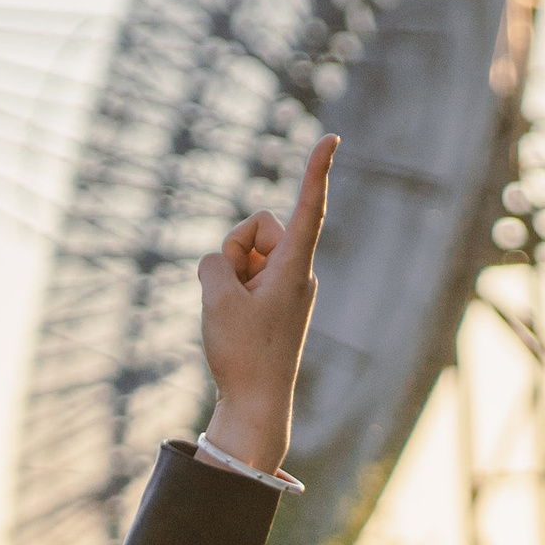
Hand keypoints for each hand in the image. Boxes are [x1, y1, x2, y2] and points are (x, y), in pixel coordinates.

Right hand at [197, 134, 335, 476]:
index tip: (332, 137)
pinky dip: (231, 290)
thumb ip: (213, 263)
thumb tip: (219, 263)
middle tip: (231, 292)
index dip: (316, 169)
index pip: (309, 206)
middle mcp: (297, 272)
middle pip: (257, 227)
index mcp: (294, 267)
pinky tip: (232, 323)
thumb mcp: (215, 299)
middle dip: (235, 247)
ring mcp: (286, 288)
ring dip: (230, 275)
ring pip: (246, 254)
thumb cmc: (242, 355)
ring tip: (232, 315)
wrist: (256, 406)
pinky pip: (245, 277)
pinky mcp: (274, 303)